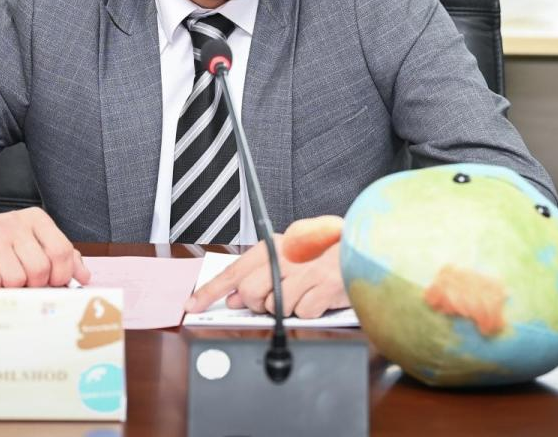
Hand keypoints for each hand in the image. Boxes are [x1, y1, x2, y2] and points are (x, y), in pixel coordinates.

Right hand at [0, 207, 90, 288]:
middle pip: (40, 269)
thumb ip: (60, 255)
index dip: (61, 275)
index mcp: (36, 219)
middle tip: (25, 283)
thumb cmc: (0, 241)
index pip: (61, 251)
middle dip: (35, 285)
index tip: (54, 283)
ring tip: (4, 279)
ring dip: (12, 288)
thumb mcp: (32, 240)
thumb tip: (83, 276)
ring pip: (16, 279)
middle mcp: (16, 224)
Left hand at [184, 238, 347, 318]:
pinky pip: (302, 314)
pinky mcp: (324, 288)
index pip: (235, 269)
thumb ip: (261, 273)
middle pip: (251, 293)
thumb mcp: (291, 254)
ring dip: (288, 307)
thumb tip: (236, 297)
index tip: (192, 304)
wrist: (364, 248)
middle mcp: (287, 255)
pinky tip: (318, 296)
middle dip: (259, 303)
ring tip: (304, 290)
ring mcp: (306, 271)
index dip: (211, 289)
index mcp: (275, 243)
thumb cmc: (326, 252)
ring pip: (276, 307)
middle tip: (276, 296)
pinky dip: (309, 311)